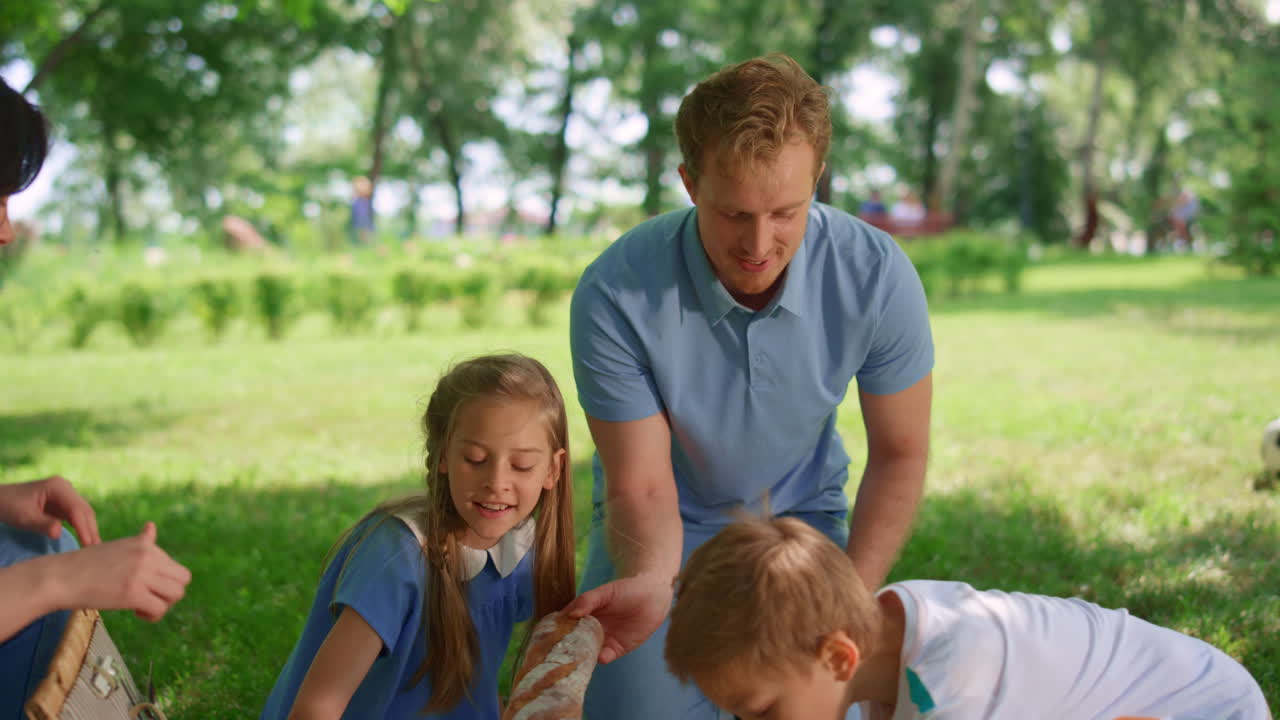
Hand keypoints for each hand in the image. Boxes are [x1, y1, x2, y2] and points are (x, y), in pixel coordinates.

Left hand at [0, 476, 99, 544]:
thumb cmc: (9, 507)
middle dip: (91, 529)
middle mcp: (66, 488)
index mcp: (58, 487)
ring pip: (83, 513)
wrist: (0, 500)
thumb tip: (59, 534)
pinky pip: (77, 516)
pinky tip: (87, 539)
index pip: (76, 508)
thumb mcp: (24, 517)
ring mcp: (66, 495)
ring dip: (89, 529)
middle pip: (84, 510)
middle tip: (96, 549)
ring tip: (95, 547)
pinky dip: (82, 527)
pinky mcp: (63, 504)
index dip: (83, 527)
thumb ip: (42, 524)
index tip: (88, 544)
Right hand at [48, 522, 190, 620]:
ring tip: (142, 606)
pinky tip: (136, 612)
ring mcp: (141, 574)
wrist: (60, 577)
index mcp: (145, 544)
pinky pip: (160, 609)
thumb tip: (152, 526)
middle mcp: (147, 555)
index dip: (164, 582)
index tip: (145, 587)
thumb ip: (140, 542)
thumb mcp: (117, 547)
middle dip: (170, 593)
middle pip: (184, 579)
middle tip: (150, 599)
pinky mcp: (133, 593)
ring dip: (163, 605)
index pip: (176, 567)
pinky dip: (152, 616)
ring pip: (176, 594)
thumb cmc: (86, 564)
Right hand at [565, 574, 673, 663]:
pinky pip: (606, 656)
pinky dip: (602, 658)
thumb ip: (587, 601)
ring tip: (575, 659)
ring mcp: (604, 640)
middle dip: (567, 648)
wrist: (654, 595)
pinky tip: (600, 656)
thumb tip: (570, 615)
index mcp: (585, 614)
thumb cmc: (627, 589)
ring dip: (582, 656)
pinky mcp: (617, 649)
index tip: (547, 636)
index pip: (567, 625)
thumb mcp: (605, 592)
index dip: (558, 630)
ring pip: (588, 652)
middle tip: (558, 653)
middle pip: (575, 642)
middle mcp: (591, 629)